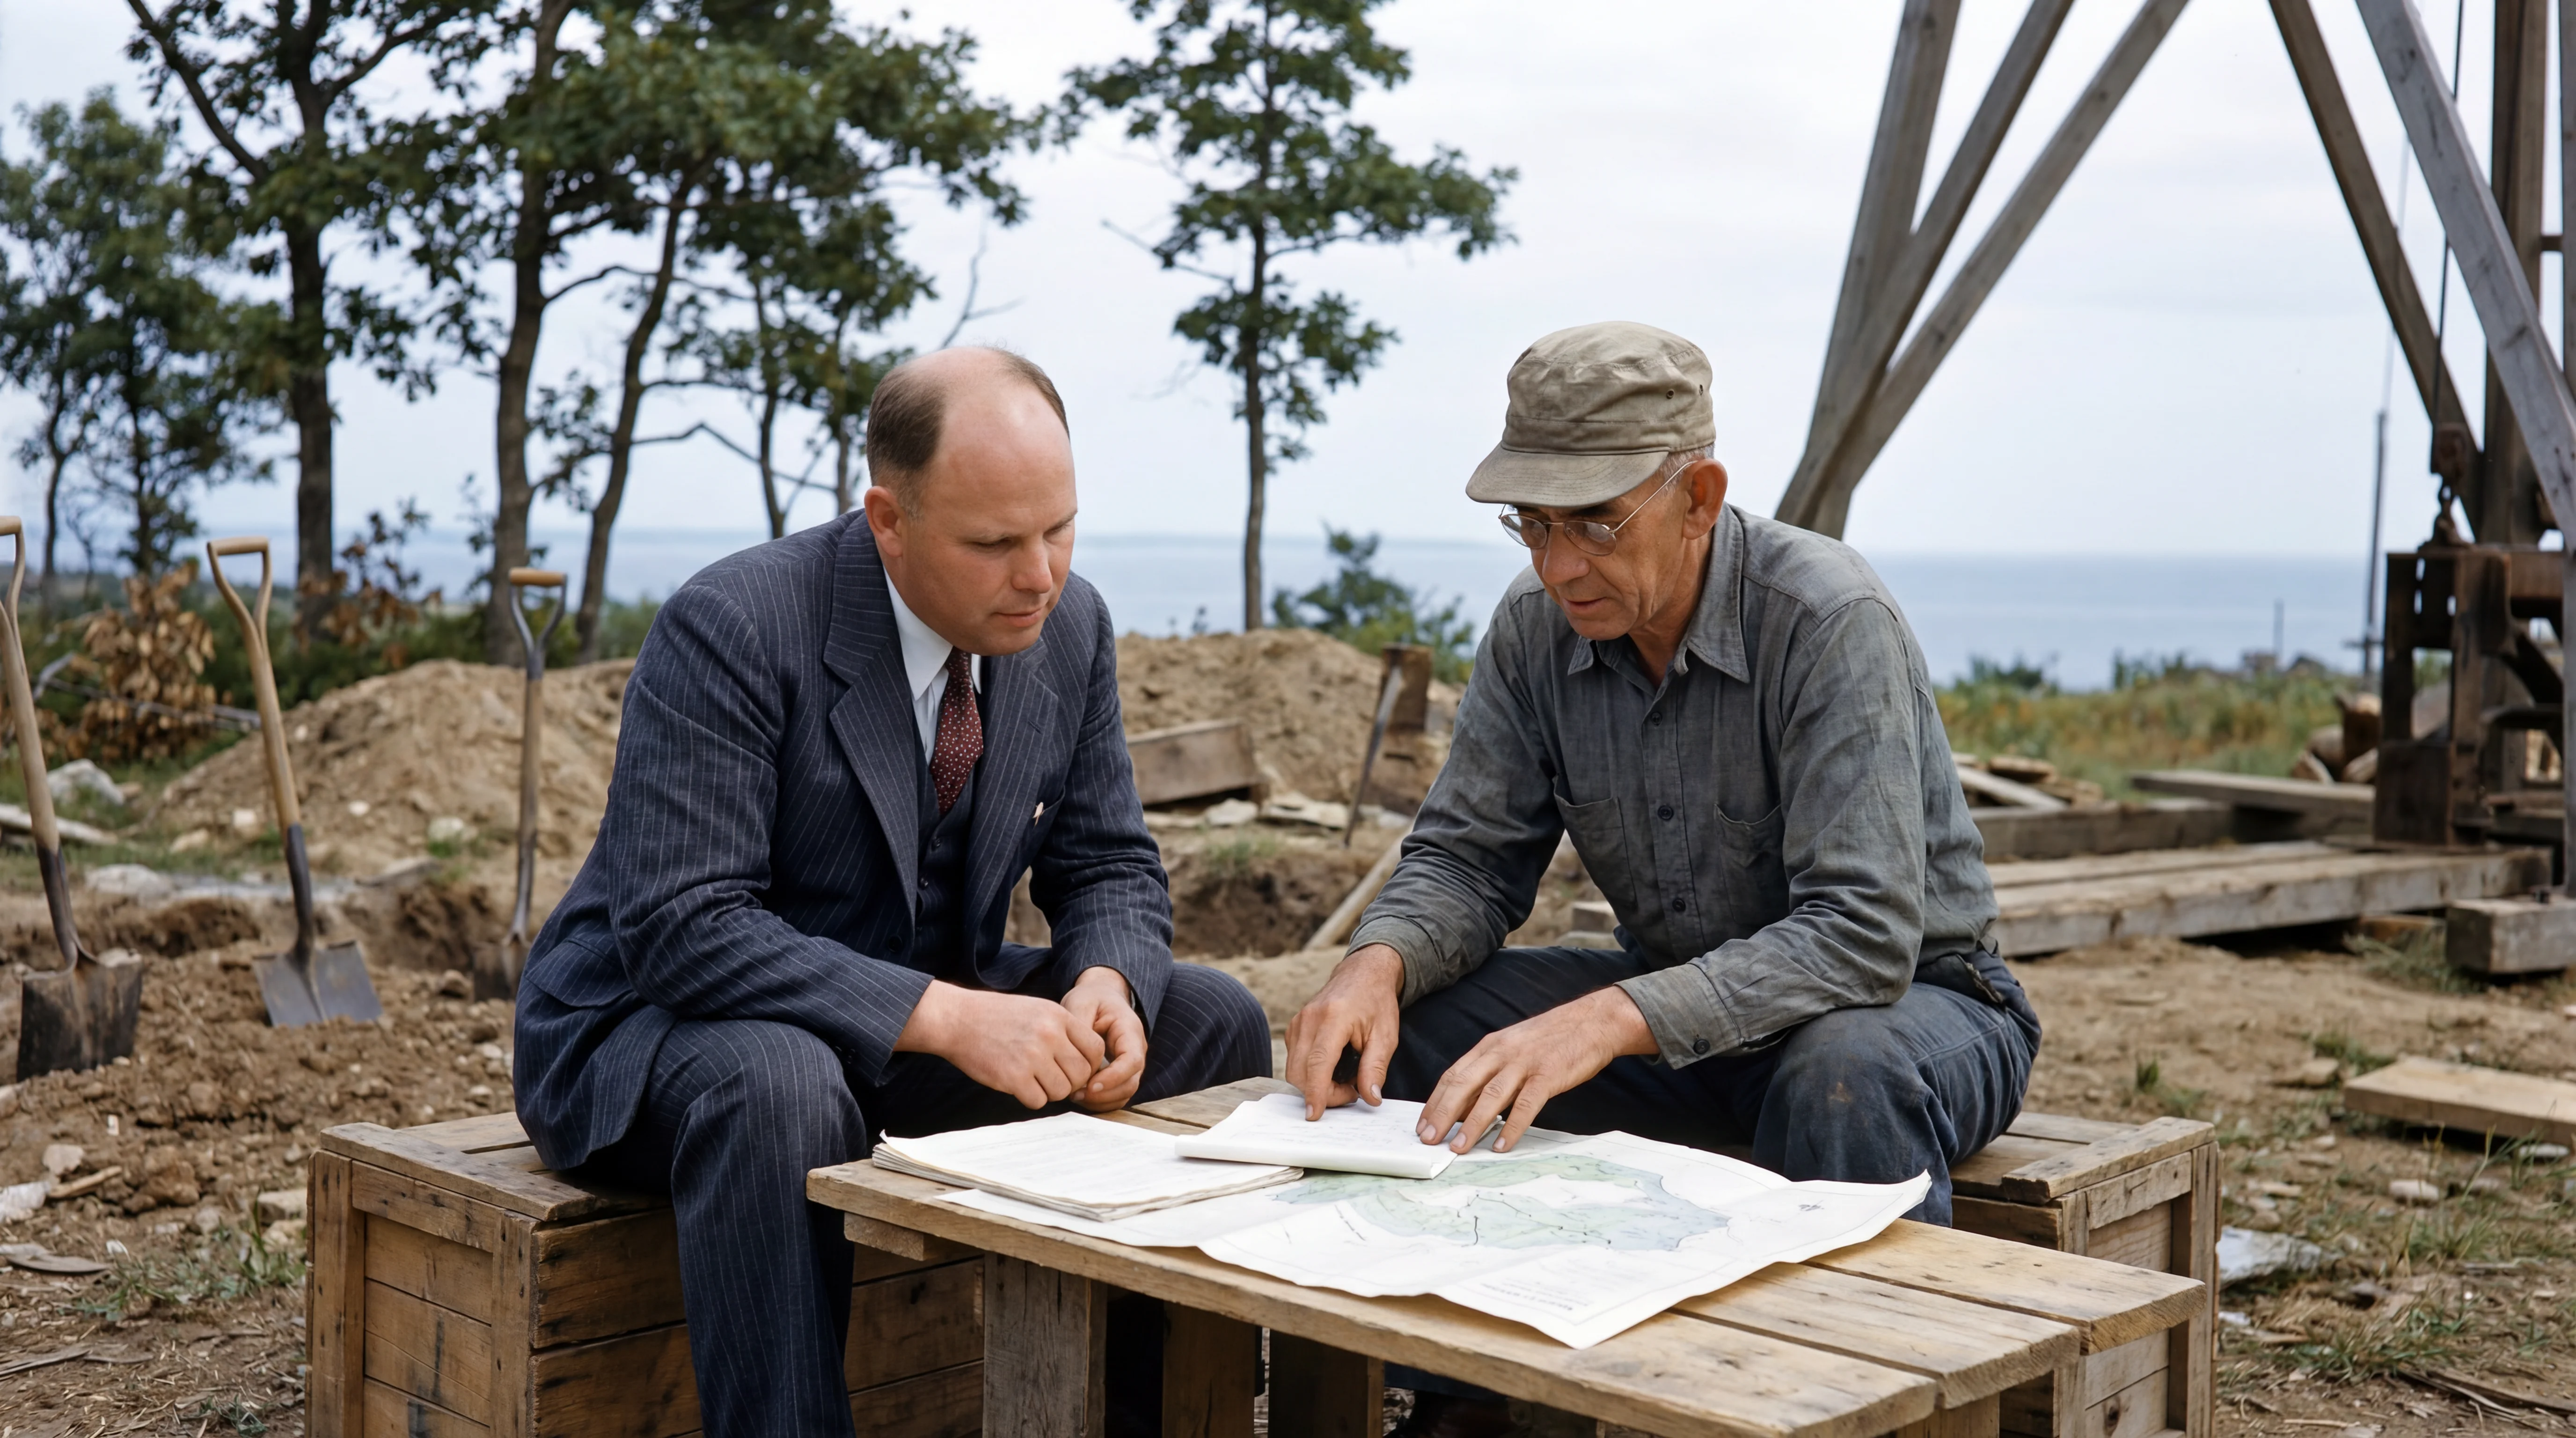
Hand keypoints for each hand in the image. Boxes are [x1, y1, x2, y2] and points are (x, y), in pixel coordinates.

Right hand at [896, 981, 1104, 1108]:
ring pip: (1062, 1091)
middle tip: (1052, 1078)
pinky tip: (1018, 1085)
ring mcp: (1032, 1057)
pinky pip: (1038, 1101)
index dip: (1089, 1064)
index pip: (1095, 1049)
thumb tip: (1087, 1061)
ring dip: (1050, 1091)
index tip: (1074, 1068)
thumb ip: (1063, 1030)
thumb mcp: (1037, 1009)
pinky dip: (1030, 1098)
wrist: (957, 1019)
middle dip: (1070, 1081)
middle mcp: (1050, 1035)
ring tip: (1033, 1080)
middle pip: (1081, 1074)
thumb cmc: (997, 1016)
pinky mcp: (1013, 1078)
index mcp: (1058, 1016)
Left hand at [1060, 967, 1146, 1111]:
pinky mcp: (1121, 1073)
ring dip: (1101, 1100)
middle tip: (1076, 1093)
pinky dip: (1101, 1101)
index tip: (1090, 1085)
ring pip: (1125, 1092)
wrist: (1100, 997)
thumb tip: (1075, 1055)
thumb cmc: (1091, 999)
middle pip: (1131, 1082)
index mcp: (1130, 1030)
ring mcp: (1130, 1064)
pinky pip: (1117, 1095)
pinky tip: (1080, 1095)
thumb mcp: (1081, 1002)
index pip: (1132, 1060)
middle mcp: (1135, 1050)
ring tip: (1075, 1095)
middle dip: (1105, 1093)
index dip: (1114, 1077)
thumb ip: (1079, 1026)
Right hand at [1284, 944, 1404, 1118]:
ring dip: (1314, 1084)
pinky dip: (1309, 1073)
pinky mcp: (1295, 1027)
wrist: (1363, 974)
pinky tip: (1332, 1069)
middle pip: (1300, 1071)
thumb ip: (1376, 1068)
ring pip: (1293, 1069)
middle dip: (1321, 1093)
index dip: (1316, 1092)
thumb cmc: (1377, 1002)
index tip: (1315, 1114)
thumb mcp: (1386, 1036)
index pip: (1318, 1063)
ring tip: (1344, 1080)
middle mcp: (1309, 1018)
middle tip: (1351, 1092)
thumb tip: (1370, 1098)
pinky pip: (1294, 1060)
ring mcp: (1298, 1022)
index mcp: (1334, 1017)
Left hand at [1418, 986, 1655, 1153]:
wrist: (1593, 1021)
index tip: (1422, 1124)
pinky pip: (1525, 1105)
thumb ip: (1490, 1073)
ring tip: (1458, 1147)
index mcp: (1490, 1046)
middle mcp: (1502, 1052)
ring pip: (1490, 1096)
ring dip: (1471, 1124)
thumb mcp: (1512, 1048)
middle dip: (1442, 1114)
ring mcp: (1524, 1063)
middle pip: (1463, 1085)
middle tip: (1429, 1139)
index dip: (1435, 1101)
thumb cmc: (1550, 1039)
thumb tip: (1466, 1107)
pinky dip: (1512, 1127)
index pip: (1453, 1075)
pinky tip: (1501, 1145)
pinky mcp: (1548, 1075)